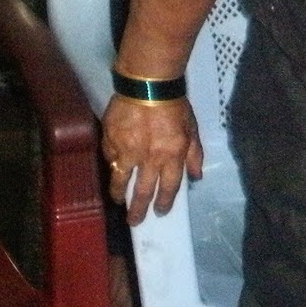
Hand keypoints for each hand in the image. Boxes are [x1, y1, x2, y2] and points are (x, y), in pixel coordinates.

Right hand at [102, 93, 203, 224]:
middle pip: (143, 191)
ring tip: (119, 201)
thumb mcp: (192, 129)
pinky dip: (111, 164)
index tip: (160, 212)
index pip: (169, 188)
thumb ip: (194, 155)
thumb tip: (196, 177)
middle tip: (135, 221)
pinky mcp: (111, 141)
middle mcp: (149, 158)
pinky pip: (109, 158)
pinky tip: (112, 168)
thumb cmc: (174, 106)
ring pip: (120, 180)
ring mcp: (127, 151)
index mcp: (172, 155)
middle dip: (139, 210)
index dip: (164, 203)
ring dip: (119, 194)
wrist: (148, 84)